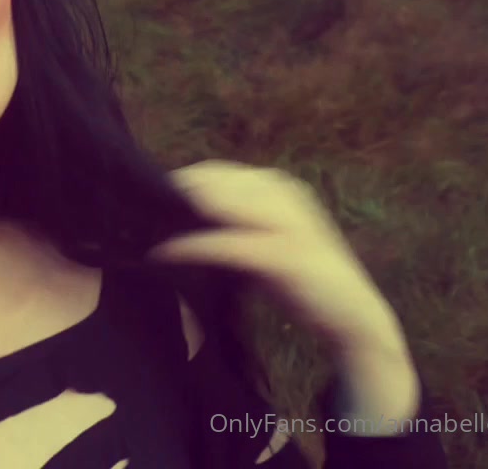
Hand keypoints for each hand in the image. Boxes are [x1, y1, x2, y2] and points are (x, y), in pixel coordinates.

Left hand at [148, 160, 410, 363]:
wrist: (352, 315)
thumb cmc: (301, 280)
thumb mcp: (265, 240)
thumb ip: (233, 223)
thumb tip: (178, 217)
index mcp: (280, 187)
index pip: (216, 172)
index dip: (180, 184)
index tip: (145, 198)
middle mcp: (285, 195)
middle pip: (212, 182)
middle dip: (173, 196)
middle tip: (134, 212)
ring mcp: (287, 223)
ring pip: (217, 205)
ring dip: (177, 215)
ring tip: (141, 228)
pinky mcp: (284, 255)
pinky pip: (225, 243)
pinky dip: (191, 246)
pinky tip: (163, 253)